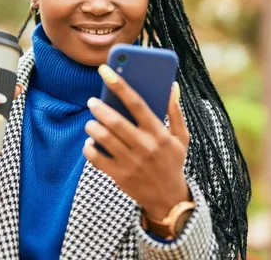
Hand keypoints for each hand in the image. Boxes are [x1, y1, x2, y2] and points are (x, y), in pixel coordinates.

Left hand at [83, 65, 190, 219]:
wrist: (168, 198)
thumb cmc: (172, 161)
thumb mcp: (181, 137)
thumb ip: (175, 111)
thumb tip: (172, 86)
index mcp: (158, 133)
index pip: (137, 103)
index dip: (120, 85)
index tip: (105, 71)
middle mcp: (144, 147)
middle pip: (115, 122)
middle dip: (100, 108)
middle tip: (92, 101)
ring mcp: (130, 162)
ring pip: (103, 138)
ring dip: (92, 126)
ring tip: (92, 121)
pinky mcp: (118, 176)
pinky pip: (96, 158)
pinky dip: (89, 147)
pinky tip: (91, 142)